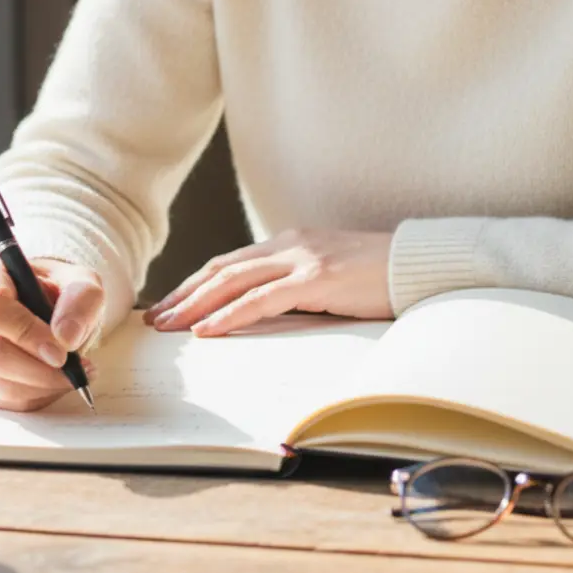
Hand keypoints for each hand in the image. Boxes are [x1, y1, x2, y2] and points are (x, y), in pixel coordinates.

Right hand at [0, 252, 104, 411]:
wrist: (46, 303)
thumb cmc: (59, 289)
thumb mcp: (82, 282)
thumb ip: (80, 301)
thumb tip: (65, 338)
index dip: (26, 333)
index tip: (61, 352)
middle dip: (37, 370)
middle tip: (74, 371)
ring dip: (40, 387)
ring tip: (72, 375)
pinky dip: (33, 397)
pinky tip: (54, 382)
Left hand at [144, 229, 392, 336]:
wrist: (417, 264)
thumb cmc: (378, 277)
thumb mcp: (329, 279)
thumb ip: (296, 287)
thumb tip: (263, 316)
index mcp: (290, 243)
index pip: (230, 264)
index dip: (195, 284)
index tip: (169, 306)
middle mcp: (289, 244)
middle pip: (222, 269)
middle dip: (184, 294)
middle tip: (155, 319)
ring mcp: (302, 258)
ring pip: (233, 280)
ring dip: (195, 304)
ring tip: (169, 325)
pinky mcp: (317, 277)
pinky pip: (262, 298)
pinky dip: (230, 313)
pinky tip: (209, 328)